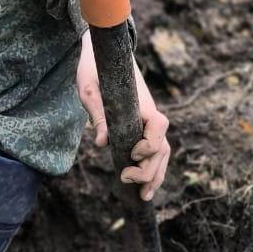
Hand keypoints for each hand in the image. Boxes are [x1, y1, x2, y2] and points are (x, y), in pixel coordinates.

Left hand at [77, 32, 170, 200]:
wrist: (102, 54)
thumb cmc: (95, 69)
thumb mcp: (89, 89)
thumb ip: (98, 114)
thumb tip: (102, 143)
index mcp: (142, 103)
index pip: (159, 127)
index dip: (149, 145)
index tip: (130, 154)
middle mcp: (151, 114)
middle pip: (163, 147)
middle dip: (149, 169)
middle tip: (125, 179)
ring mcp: (148, 122)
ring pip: (162, 153)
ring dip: (155, 175)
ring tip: (143, 197)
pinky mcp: (141, 128)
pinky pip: (153, 151)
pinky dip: (151, 168)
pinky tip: (141, 186)